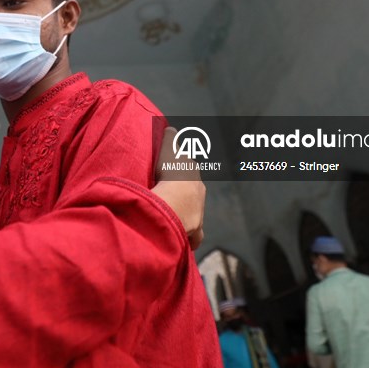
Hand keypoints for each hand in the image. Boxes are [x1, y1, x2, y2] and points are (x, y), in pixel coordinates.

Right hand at [150, 127, 205, 248]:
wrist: (175, 200)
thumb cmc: (170, 173)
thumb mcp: (168, 149)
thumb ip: (170, 138)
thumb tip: (171, 128)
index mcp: (193, 174)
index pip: (188, 171)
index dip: (180, 173)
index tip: (172, 175)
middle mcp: (200, 193)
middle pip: (193, 193)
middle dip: (185, 196)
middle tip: (170, 197)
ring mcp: (199, 213)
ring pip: (194, 214)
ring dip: (186, 216)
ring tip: (173, 219)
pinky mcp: (195, 231)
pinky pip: (193, 236)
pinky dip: (188, 238)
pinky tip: (179, 239)